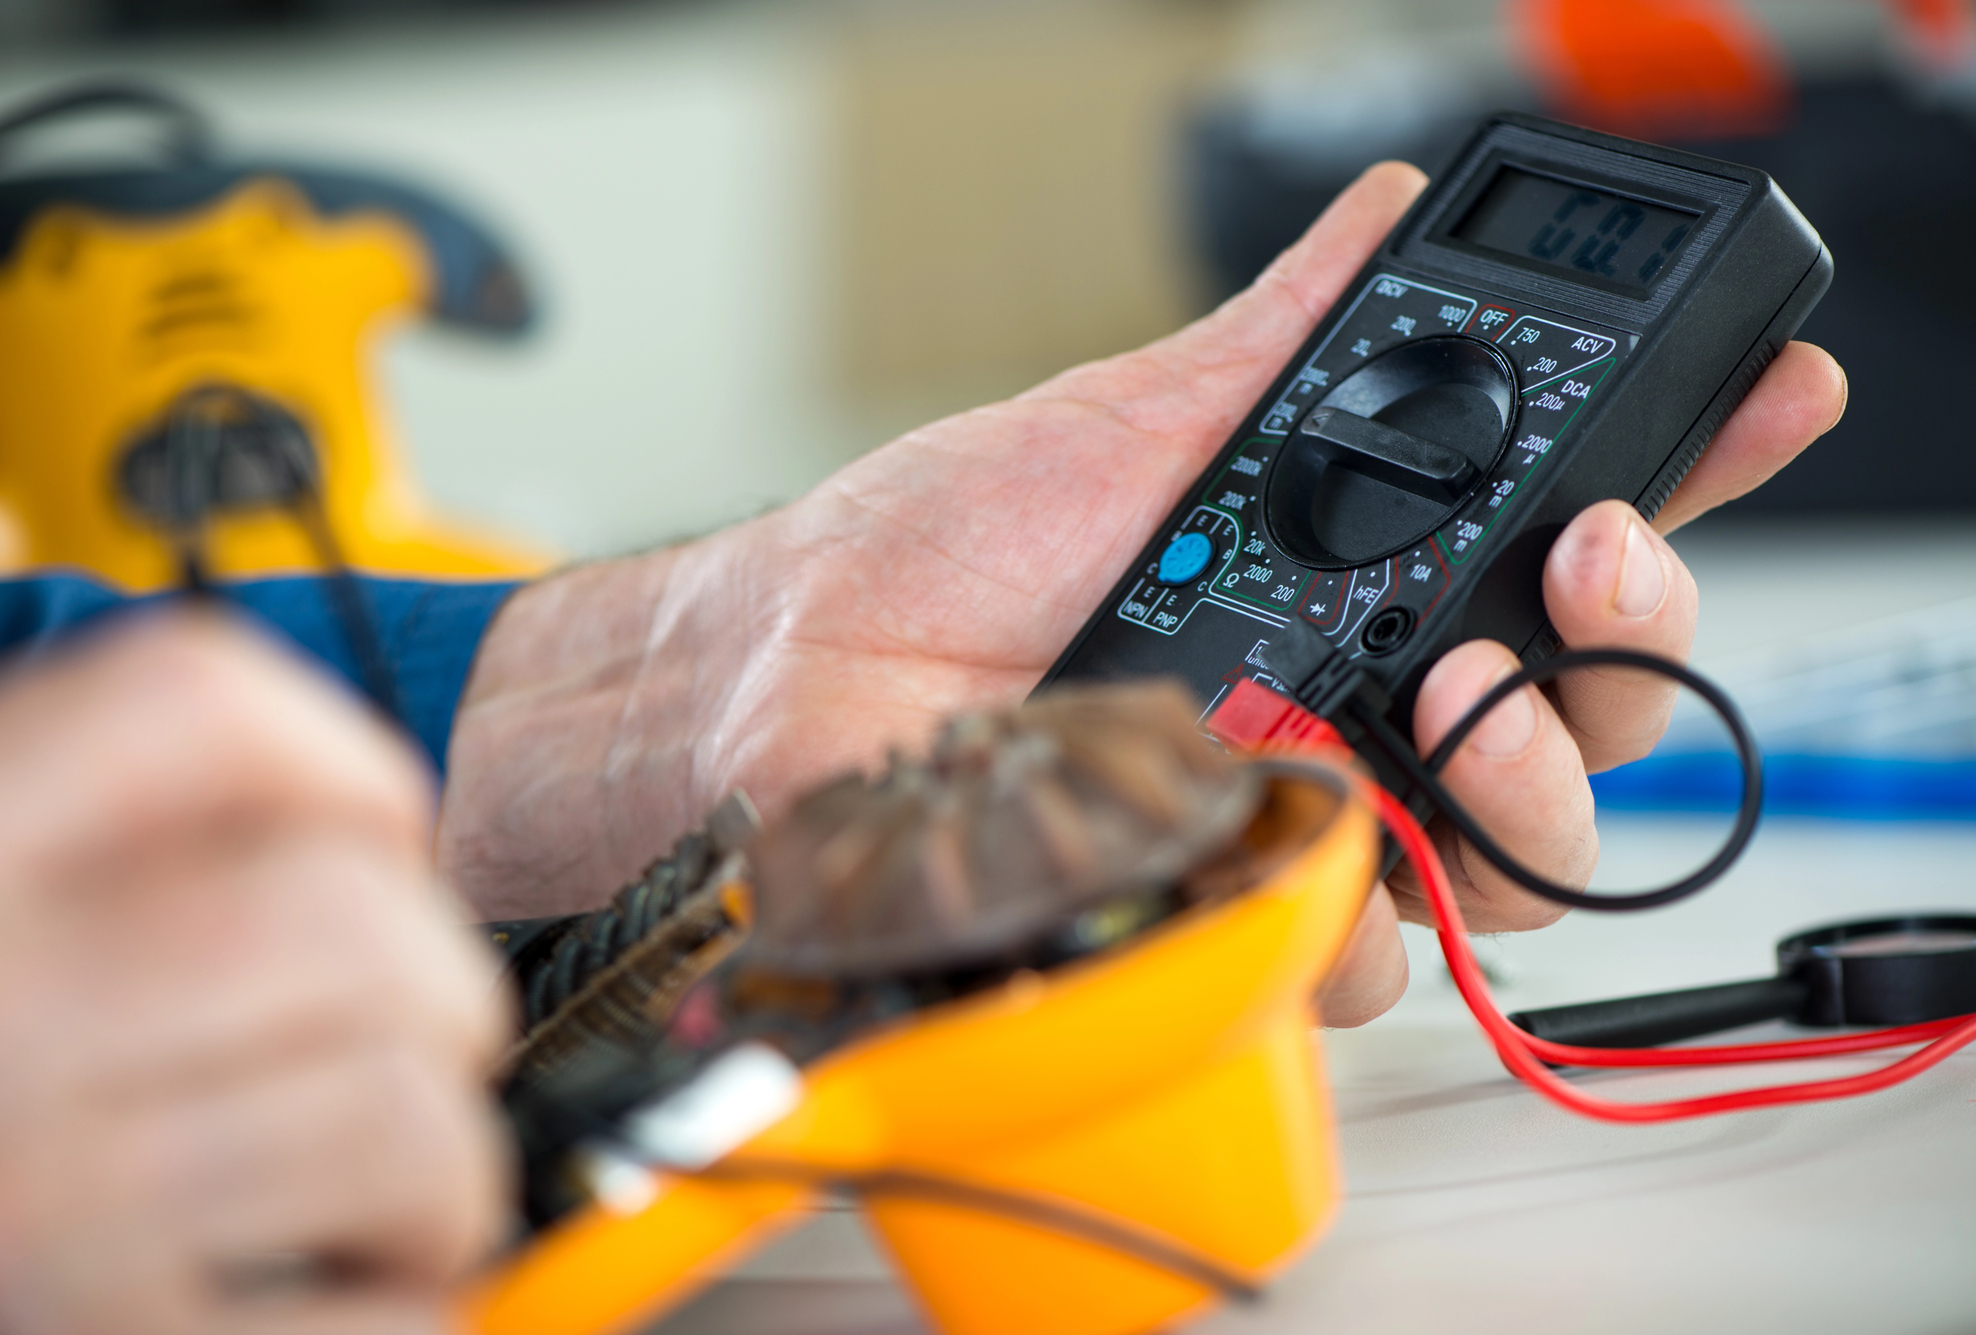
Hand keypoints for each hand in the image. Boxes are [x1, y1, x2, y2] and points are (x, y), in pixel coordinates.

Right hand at [0, 615, 508, 1334]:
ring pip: (395, 1113)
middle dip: (435, 982)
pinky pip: (387, 1320)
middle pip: (346, 919)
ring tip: (394, 1185)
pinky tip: (354, 1296)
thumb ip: (13, 793)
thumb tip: (39, 565)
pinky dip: (415, 1306)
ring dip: (440, 1158)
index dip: (340, 756)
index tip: (387, 823)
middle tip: (417, 1034)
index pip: (191, 706)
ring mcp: (37, 1212)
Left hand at [440, 163, 1844, 1025]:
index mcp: (1342, 583)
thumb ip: (1278, 342)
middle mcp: (1341, 709)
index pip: (1549, 557)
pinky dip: (1365, 905)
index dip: (1667, 498)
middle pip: (1571, 720)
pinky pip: (1359, 954)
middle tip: (1578, 573)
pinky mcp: (1224, 909)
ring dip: (1528, 782)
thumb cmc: (931, 553)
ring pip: (1502, 856)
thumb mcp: (1129, 424)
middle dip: (1623, 646)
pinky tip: (1313, 825)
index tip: (1760, 408)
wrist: (788, 678)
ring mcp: (1290, 817)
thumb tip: (1382, 218)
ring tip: (1455, 703)